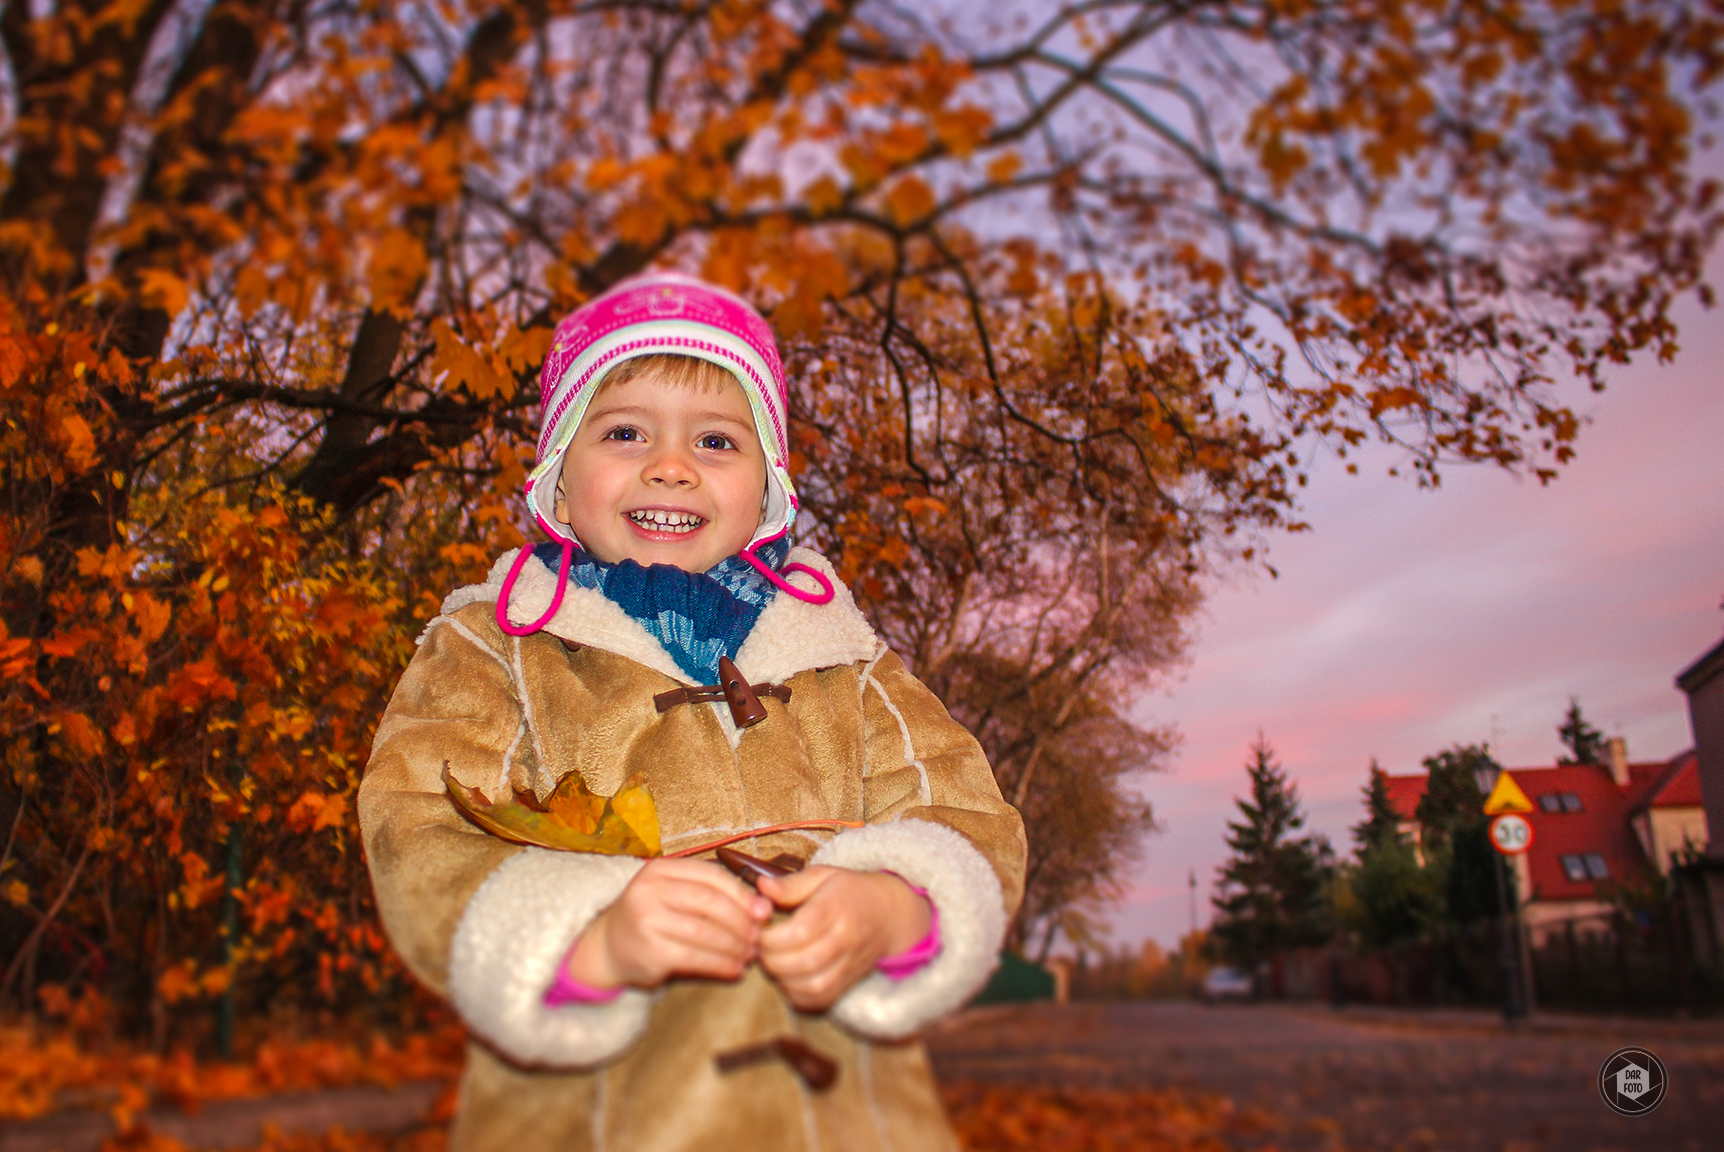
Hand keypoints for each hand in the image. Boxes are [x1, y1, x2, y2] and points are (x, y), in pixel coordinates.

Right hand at [564, 858, 771, 990]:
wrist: (609, 946)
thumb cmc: (653, 917)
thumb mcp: (673, 893)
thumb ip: (711, 893)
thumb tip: (763, 906)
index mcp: (660, 869)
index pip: (711, 875)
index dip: (742, 894)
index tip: (764, 911)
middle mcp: (649, 890)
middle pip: (710, 902)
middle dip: (741, 921)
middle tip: (759, 936)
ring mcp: (646, 920)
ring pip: (705, 932)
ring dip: (734, 945)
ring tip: (750, 954)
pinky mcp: (650, 951)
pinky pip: (695, 958)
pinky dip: (721, 964)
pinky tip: (735, 969)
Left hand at [756, 867, 931, 1011]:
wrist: (890, 914)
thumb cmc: (850, 891)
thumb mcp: (823, 876)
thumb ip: (791, 884)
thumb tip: (761, 887)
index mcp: (836, 907)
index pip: (801, 931)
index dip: (772, 937)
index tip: (759, 931)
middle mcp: (846, 938)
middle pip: (805, 961)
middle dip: (772, 960)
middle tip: (759, 949)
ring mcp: (850, 963)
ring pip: (814, 985)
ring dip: (783, 979)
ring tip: (772, 963)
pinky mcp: (849, 981)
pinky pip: (821, 999)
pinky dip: (798, 995)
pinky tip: (787, 979)